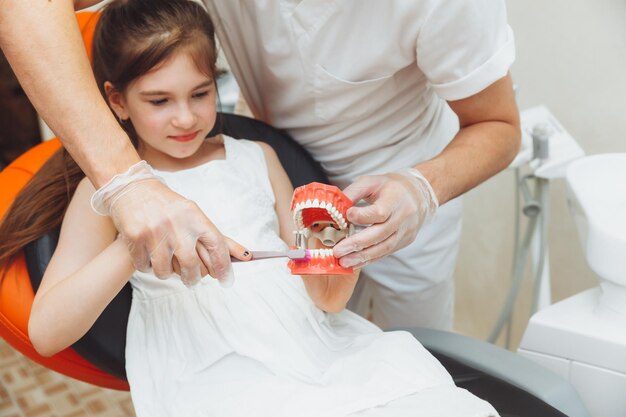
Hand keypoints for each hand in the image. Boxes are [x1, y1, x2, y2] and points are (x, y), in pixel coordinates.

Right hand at [109, 179, 245, 285]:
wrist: (132, 188)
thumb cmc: (168, 206)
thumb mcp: (193, 214)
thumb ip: (215, 237)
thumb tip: (244, 256)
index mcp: (194, 216)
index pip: (216, 245)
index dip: (224, 266)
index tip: (227, 281)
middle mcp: (176, 224)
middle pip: (190, 265)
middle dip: (192, 277)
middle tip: (191, 279)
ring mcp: (154, 231)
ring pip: (165, 271)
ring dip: (166, 273)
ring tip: (165, 262)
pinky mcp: (135, 237)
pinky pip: (145, 267)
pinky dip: (148, 266)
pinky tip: (149, 253)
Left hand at [332, 169, 437, 267]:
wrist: (418, 194)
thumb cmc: (389, 187)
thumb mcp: (371, 182)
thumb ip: (352, 193)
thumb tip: (335, 209)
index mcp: (395, 198)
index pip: (379, 212)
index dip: (362, 216)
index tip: (347, 216)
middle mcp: (403, 216)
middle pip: (380, 233)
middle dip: (357, 244)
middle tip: (338, 251)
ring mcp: (405, 231)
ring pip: (384, 248)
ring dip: (362, 257)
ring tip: (344, 262)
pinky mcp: (404, 241)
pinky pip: (386, 253)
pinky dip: (369, 259)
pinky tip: (355, 263)